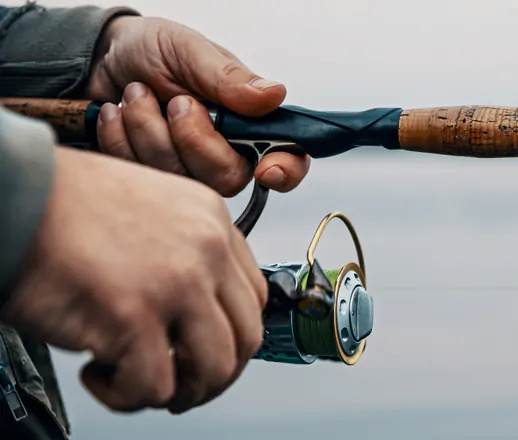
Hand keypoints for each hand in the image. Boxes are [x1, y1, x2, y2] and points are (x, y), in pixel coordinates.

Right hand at [1, 147, 266, 413]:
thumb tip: (198, 316)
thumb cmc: (66, 205)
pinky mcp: (134, 316)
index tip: (202, 352)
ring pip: (214, 370)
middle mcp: (206, 250)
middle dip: (214, 376)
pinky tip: (95, 370)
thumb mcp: (154, 210)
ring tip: (139, 383)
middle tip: (179, 384)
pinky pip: (155, 387)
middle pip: (245, 339)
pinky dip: (125, 395)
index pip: (253, 298)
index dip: (231, 336)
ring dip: (180, 392)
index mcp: (212, 220)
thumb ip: (187, 253)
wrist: (13, 192)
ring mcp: (176, 283)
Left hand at [87, 15, 308, 194]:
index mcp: (249, 121)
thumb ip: (229, 76)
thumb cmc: (152, 51)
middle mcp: (225, 152)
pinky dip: (120, 138)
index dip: (284, 171)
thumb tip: (274, 95)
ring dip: (148, 129)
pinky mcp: (153, 180)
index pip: (287, 159)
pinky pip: (142, 178)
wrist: (99, 58)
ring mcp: (189, 170)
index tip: (266, 168)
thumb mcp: (189, 49)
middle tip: (174, 100)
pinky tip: (118, 114)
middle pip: (227, 177)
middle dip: (191, 137)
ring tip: (137, 94)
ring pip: (181, 181)